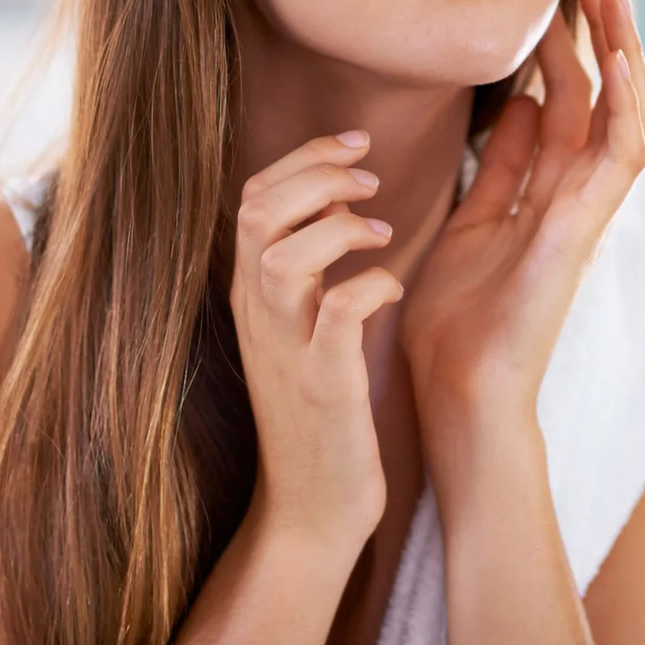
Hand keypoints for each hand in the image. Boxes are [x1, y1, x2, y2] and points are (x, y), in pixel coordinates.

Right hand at [229, 132, 402, 550]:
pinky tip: (393, 287)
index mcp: (254, 292)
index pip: (252, 197)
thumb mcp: (303, 322)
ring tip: (382, 230)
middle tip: (371, 176)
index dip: (304, 156)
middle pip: (256, 211)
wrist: (312, 503)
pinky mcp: (322, 384)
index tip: (357, 141)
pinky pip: (337, 314)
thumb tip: (343, 192)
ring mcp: (286, 348)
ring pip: (282, 256)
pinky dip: (368, 286)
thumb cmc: (322, 404)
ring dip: (338, 226)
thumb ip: (311, 260)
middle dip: (316, 173)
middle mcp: (259, 313)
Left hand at [398, 0, 644, 442]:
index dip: (564, 45)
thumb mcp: (471, 221)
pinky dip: (625, 103)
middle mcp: (575, 196)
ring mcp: (586, 213)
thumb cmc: (457, 324)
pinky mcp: (583, 231)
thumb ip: (501, 167)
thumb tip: (516, 103)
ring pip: (624, 115)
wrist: (455, 396)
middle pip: (601, 96)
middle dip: (599, 31)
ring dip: (623, 51)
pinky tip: (619, 54)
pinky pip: (618, 157)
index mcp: (546, 193)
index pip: (567, 102)